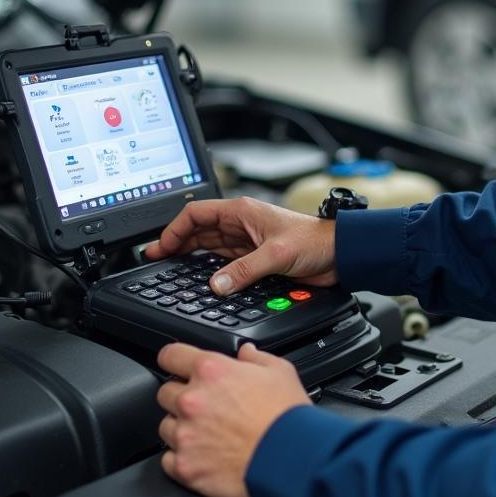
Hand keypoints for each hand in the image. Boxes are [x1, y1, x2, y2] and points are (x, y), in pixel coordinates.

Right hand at [143, 196, 337, 294]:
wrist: (338, 254)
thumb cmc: (314, 240)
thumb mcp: (275, 254)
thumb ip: (244, 270)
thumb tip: (216, 285)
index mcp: (241, 212)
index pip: (196, 214)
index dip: (175, 229)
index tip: (161, 246)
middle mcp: (241, 224)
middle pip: (198, 231)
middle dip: (177, 244)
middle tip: (157, 259)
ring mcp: (246, 242)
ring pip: (209, 247)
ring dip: (191, 257)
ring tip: (171, 269)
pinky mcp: (254, 259)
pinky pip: (224, 263)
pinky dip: (210, 270)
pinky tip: (200, 279)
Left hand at [156, 342, 311, 496]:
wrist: (293, 460)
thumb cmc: (287, 416)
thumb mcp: (280, 371)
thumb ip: (255, 357)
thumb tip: (245, 352)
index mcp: (211, 371)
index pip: (169, 355)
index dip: (174, 360)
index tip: (178, 367)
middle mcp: (191, 400)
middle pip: (165, 393)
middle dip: (182, 397)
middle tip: (206, 407)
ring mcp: (185, 436)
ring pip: (165, 426)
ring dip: (181, 428)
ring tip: (208, 435)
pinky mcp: (185, 467)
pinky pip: (167, 459)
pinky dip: (182, 458)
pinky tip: (204, 456)